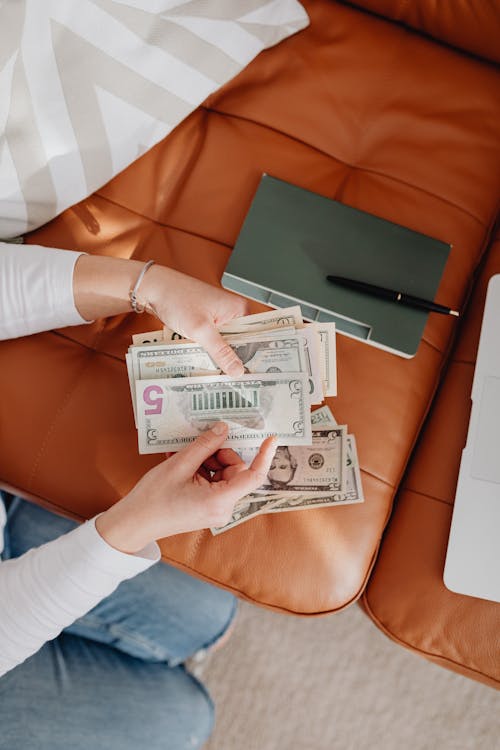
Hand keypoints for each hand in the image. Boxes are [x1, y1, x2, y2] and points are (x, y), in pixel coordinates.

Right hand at [95, 423, 275, 553]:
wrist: (134, 524)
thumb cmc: (153, 498)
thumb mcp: (179, 465)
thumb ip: (205, 445)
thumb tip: (223, 429)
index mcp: (219, 500)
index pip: (253, 476)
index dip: (264, 456)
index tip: (271, 438)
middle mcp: (223, 508)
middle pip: (235, 470)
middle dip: (219, 454)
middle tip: (198, 447)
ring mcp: (216, 509)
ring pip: (224, 474)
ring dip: (207, 461)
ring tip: (183, 457)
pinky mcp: (207, 508)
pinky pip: (214, 482)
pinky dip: (202, 470)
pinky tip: (183, 464)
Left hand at [141, 264, 248, 375]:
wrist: (153, 289)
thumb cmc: (177, 298)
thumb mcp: (201, 329)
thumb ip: (220, 352)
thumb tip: (238, 371)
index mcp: (239, 309)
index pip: (255, 337)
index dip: (254, 357)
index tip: (254, 376)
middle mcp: (232, 312)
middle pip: (241, 343)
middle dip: (236, 360)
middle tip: (237, 381)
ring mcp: (219, 317)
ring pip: (226, 344)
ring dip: (221, 357)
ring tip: (223, 377)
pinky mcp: (207, 322)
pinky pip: (214, 341)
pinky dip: (210, 351)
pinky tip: (208, 364)